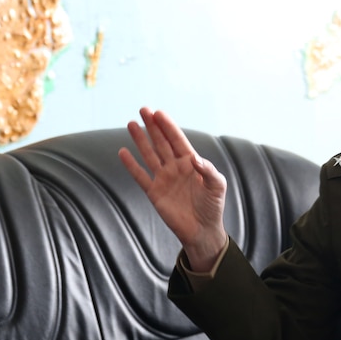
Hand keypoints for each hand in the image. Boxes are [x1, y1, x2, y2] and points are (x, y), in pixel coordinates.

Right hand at [118, 107, 227, 271]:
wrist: (202, 230)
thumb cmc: (213, 207)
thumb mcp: (217, 186)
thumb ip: (208, 171)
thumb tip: (195, 159)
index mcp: (191, 162)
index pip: (177, 139)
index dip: (168, 126)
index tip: (158, 113)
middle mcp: (175, 167)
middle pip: (161, 142)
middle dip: (152, 126)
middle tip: (142, 109)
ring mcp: (164, 179)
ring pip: (149, 155)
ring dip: (140, 140)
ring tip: (131, 124)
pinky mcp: (154, 192)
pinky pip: (140, 176)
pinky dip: (131, 165)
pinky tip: (123, 152)